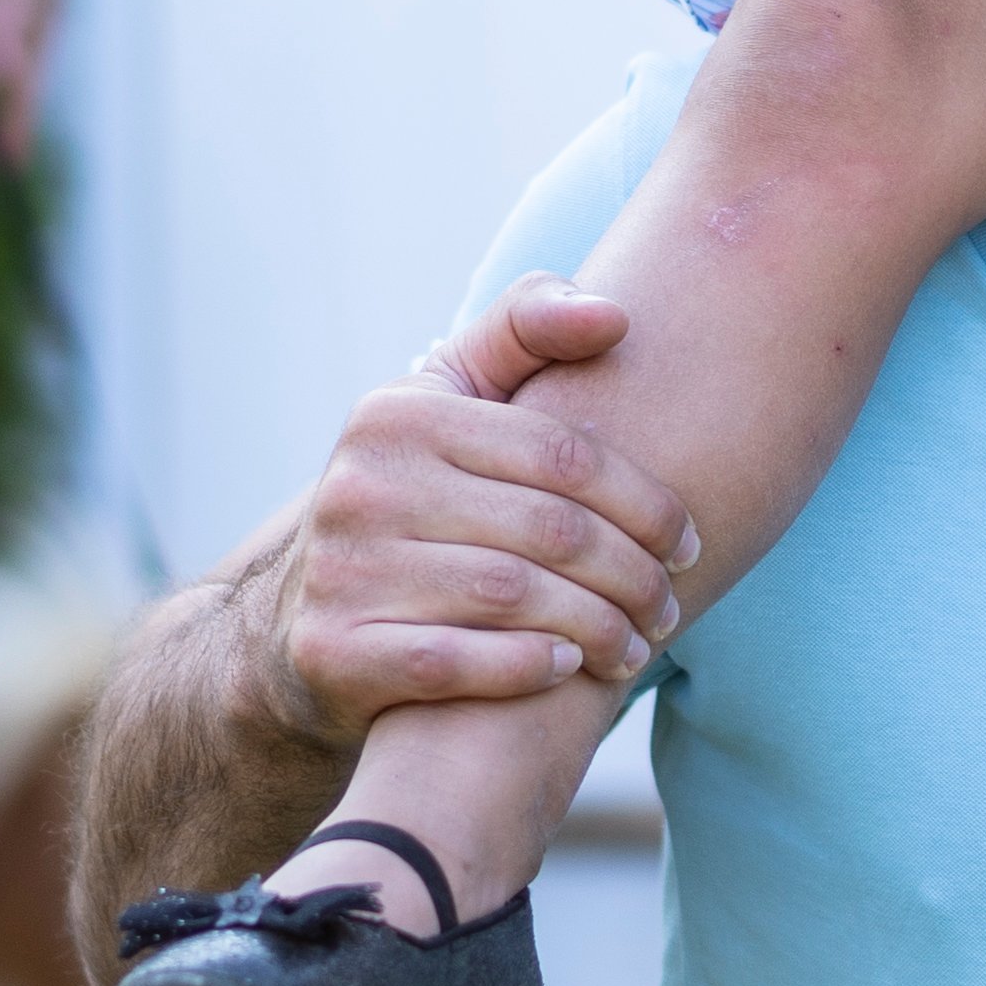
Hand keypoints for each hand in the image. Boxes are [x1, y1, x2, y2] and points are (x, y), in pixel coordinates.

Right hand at [253, 275, 704, 741]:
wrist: (296, 621)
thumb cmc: (412, 495)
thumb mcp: (450, 397)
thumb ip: (525, 331)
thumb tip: (616, 317)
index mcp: (401, 415)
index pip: (564, 455)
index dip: (646, 503)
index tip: (689, 542)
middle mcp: (362, 484)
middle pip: (550, 531)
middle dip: (633, 576)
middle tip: (669, 608)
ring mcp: (341, 569)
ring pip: (513, 598)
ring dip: (596, 629)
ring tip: (635, 648)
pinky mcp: (331, 650)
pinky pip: (452, 661)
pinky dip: (523, 667)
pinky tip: (565, 667)